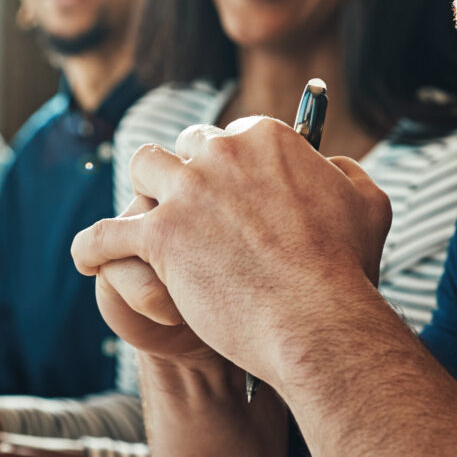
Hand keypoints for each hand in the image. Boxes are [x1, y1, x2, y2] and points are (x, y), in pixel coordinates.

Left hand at [72, 117, 391, 390]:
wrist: (317, 320)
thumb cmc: (347, 270)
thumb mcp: (368, 205)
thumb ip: (346, 175)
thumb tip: (333, 166)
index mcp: (268, 139)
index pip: (234, 136)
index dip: (229, 163)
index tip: (229, 189)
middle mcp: (223, 154)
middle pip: (186, 148)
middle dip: (187, 174)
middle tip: (189, 209)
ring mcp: (187, 193)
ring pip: (143, 170)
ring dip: (143, 192)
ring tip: (138, 219)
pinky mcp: (160, 236)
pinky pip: (106, 233)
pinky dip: (93, 246)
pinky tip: (88, 257)